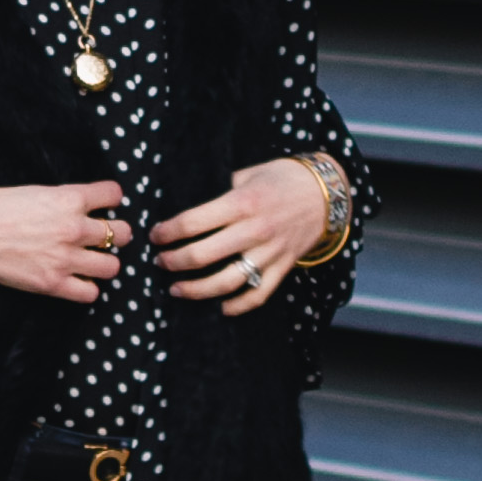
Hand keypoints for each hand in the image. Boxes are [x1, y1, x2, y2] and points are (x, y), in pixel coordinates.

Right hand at [0, 181, 130, 304]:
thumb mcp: (32, 191)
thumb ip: (60, 200)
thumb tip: (72, 206)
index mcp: (69, 198)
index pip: (114, 194)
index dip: (110, 198)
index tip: (103, 204)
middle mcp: (75, 228)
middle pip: (122, 233)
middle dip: (115, 234)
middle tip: (102, 237)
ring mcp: (66, 258)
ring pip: (113, 266)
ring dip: (104, 263)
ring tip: (90, 261)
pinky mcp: (53, 284)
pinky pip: (90, 293)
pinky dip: (87, 288)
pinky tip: (75, 280)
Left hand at [151, 156, 329, 316]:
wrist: (325, 194)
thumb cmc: (282, 179)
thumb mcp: (248, 173)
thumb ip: (220, 190)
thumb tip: (184, 205)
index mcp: (242, 203)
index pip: (192, 222)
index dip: (167, 232)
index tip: (155, 236)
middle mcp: (254, 230)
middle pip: (203, 255)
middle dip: (174, 261)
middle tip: (160, 262)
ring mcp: (270, 253)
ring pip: (226, 282)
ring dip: (196, 290)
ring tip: (176, 290)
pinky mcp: (282, 267)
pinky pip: (258, 294)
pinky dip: (237, 306)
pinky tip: (219, 307)